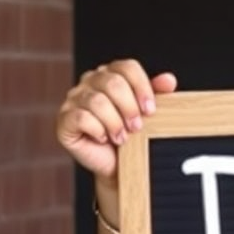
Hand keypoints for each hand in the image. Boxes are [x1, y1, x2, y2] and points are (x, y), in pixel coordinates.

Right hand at [55, 59, 177, 178]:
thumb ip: (158, 95)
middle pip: (113, 83)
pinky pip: (82, 118)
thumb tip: (169, 79)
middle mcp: (90, 82)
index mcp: (112, 75)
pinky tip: (103, 138)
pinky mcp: (64, 119)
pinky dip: (97, 130)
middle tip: (137, 127)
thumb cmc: (133, 137)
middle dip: (130, 108)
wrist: (118, 166)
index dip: (142, 87)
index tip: (151, 110)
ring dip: (115, 123)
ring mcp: (74, 99)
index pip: (127, 67)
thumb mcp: (148, 115)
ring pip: (97, 101)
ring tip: (123, 138)